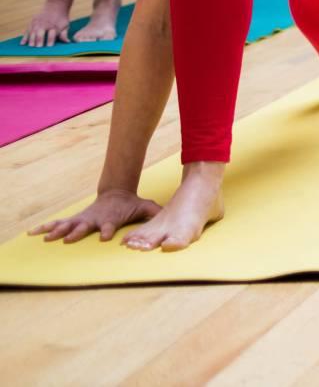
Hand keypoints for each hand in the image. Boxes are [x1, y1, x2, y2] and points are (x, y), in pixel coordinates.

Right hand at [23, 3, 72, 47]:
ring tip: (31, 46)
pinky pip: (27, 31)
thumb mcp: (65, 25)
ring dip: (31, 39)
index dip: (51, 40)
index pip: (52, 34)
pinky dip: (25, 37)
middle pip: (40, 32)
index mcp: (54, 26)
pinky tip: (23, 43)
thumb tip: (67, 42)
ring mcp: (37, 23)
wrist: (55, 6)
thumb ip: (64, 34)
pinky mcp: (31, 23)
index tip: (49, 46)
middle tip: (38, 47)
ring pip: (32, 32)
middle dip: (39, 40)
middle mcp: (44, 24)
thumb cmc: (61, 19)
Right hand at [32, 190, 159, 243]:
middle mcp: (95, 219)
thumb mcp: (144, 206)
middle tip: (68, 239)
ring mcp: (83, 219)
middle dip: (77, 232)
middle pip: (84, 226)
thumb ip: (155, 212)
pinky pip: (59, 223)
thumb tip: (172, 217)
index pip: (109, 226)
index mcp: (111, 219)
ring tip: (47, 237)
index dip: (107, 230)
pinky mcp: (75, 219)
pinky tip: (33, 232)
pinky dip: (46, 227)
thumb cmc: (131, 205)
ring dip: (58, 231)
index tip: (104, 236)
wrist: (116, 194)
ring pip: (68, 225)